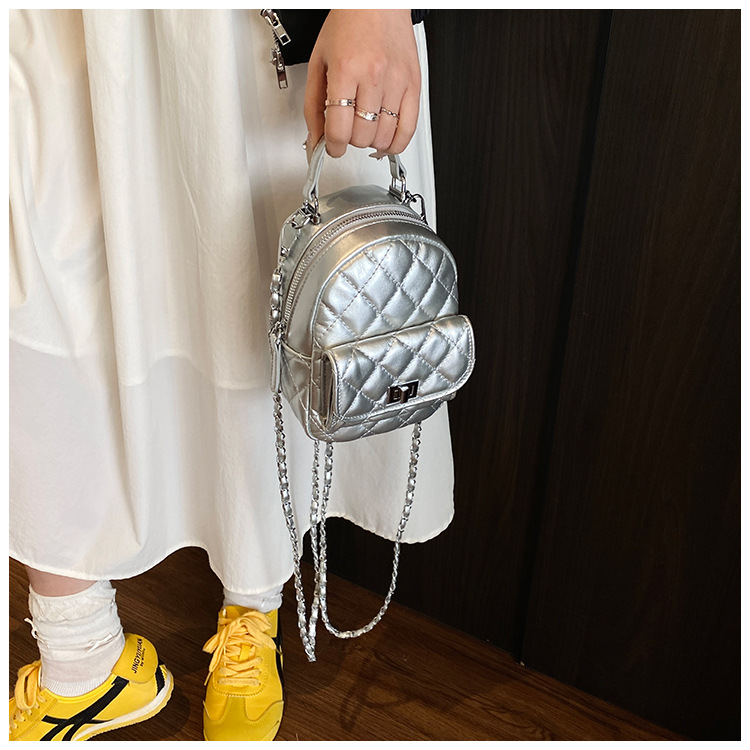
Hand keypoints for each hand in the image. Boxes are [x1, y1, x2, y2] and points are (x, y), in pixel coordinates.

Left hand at [303, 10, 420, 157]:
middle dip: (351, 140)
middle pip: (362, 136)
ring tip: (365, 131)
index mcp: (346, 69)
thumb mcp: (318, 62)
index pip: (339, 129)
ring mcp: (396, 81)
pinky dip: (395, 144)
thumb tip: (316, 139)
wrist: (377, 3)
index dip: (333, 146)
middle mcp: (374, 75)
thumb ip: (313, 105)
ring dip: (371, 142)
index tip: (332, 147)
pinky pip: (408, 129)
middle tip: (348, 130)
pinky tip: (385, 141)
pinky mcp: (413, 85)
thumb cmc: (348, 26)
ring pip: (383, 137)